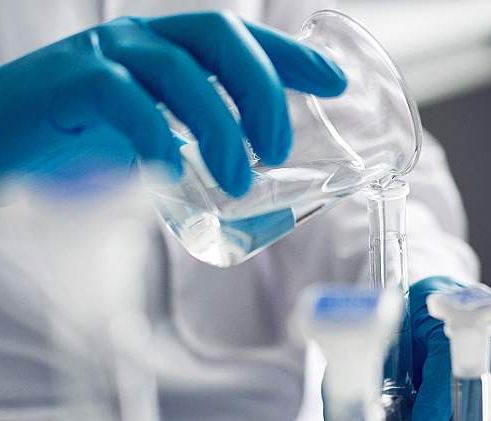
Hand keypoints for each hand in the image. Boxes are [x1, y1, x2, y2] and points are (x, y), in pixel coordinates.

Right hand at [0, 12, 345, 195]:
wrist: (5, 143)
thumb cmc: (85, 142)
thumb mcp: (160, 140)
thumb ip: (201, 149)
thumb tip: (264, 190)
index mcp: (172, 50)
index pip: (242, 39)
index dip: (291, 55)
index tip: (334, 82)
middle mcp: (145, 41)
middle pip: (221, 37)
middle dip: (262, 90)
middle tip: (277, 150)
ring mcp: (107, 56)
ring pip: (179, 69)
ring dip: (219, 126)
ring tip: (237, 179)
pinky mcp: (72, 83)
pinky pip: (122, 96)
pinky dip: (155, 134)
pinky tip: (170, 171)